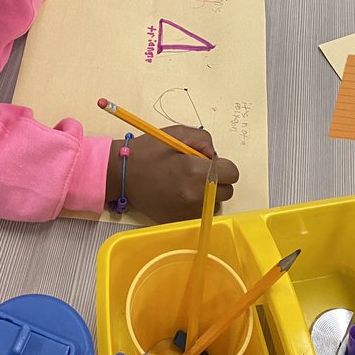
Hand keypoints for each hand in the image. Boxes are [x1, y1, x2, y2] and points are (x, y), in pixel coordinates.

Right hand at [106, 125, 238, 222]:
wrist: (123, 174)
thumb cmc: (149, 151)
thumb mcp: (178, 133)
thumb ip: (203, 140)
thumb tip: (215, 157)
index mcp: (195, 171)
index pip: (232, 173)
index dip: (223, 166)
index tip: (210, 163)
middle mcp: (195, 194)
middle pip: (226, 191)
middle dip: (218, 180)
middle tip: (199, 172)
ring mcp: (187, 211)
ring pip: (214, 204)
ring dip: (208, 194)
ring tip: (188, 184)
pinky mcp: (179, 221)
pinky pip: (200, 214)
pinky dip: (195, 205)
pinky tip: (181, 194)